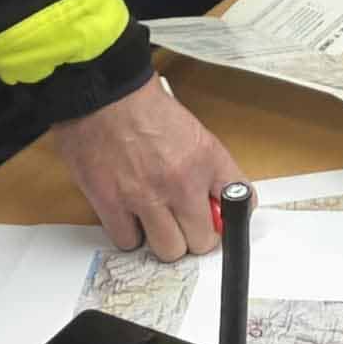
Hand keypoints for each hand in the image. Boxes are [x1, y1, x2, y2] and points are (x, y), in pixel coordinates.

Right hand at [49, 80, 233, 259]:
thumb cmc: (143, 105)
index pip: (239, 202)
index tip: (218, 218)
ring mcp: (145, 197)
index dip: (229, 216)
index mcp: (206, 158)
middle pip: (202, 241)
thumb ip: (207, 167)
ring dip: (163, 239)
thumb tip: (215, 200)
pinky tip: (128, 215)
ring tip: (154, 220)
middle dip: (194, 235)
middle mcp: (181, 182)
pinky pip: (129, 241)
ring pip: (168, 250)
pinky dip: (129, 233)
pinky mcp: (112, 204)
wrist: (102, 94)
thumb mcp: (191, 130)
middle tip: (183, 223)